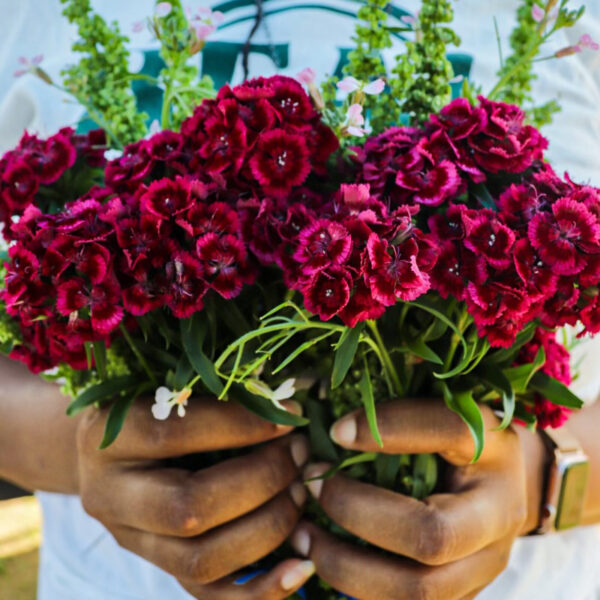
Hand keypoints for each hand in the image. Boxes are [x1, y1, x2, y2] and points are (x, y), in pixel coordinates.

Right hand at [77, 397, 314, 599]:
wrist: (106, 454)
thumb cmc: (147, 408)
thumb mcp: (165, 389)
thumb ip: (213, 395)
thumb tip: (286, 405)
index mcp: (109, 440)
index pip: (175, 437)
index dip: (241, 426)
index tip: (289, 413)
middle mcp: (112, 499)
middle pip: (190, 509)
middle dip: (262, 481)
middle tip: (300, 453)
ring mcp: (135, 543)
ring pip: (203, 560)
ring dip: (269, 526)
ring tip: (301, 490)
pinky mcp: (161, 570)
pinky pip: (211, 595)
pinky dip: (263, 588)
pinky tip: (303, 567)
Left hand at [291, 398, 547, 599]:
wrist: (504, 489)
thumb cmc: (461, 442)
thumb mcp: (442, 410)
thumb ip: (401, 413)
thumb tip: (335, 428)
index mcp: (493, 450)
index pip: (449, 429)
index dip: (392, 428)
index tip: (337, 429)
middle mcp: (497, 515)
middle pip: (432, 535)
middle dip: (357, 513)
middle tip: (313, 485)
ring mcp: (483, 567)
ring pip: (417, 590)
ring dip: (345, 565)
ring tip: (302, 533)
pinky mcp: (461, 595)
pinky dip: (356, 588)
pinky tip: (323, 558)